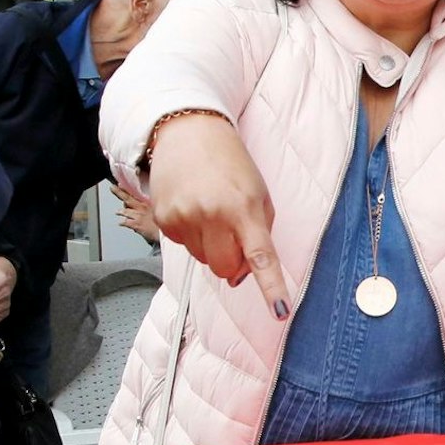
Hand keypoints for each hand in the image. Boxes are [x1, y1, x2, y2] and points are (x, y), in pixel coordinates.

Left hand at [111, 183, 159, 244]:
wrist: (166, 232)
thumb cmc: (163, 224)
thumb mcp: (157, 212)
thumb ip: (148, 210)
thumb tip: (142, 210)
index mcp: (147, 204)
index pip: (134, 195)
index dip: (126, 189)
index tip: (120, 185)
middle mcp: (142, 208)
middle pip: (128, 199)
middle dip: (119, 193)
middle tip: (112, 188)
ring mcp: (139, 216)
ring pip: (126, 211)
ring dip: (120, 211)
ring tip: (117, 212)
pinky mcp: (137, 224)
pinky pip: (126, 222)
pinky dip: (123, 222)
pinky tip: (120, 223)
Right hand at [146, 115, 288, 318]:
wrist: (188, 132)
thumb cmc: (229, 163)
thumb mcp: (258, 192)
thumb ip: (258, 234)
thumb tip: (238, 277)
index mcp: (244, 207)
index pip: (261, 256)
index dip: (271, 288)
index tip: (280, 312)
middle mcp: (212, 214)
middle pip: (224, 269)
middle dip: (231, 262)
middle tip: (232, 236)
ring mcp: (184, 218)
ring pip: (202, 260)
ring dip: (210, 246)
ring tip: (209, 212)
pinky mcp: (164, 219)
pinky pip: (183, 246)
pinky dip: (191, 234)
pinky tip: (192, 208)